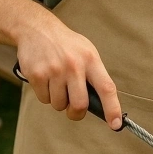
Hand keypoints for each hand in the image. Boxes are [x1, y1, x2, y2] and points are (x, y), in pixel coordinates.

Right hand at [16, 14, 121, 128]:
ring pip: (59, 104)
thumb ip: (94, 75)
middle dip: (76, 113)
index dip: (112, 108)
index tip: (116, 124)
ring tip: (57, 84)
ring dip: (58, 101)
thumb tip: (101, 105)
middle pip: (79, 104)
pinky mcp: (37, 74)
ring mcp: (54, 70)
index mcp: (91, 59)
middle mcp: (74, 65)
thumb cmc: (66, 45)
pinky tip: (45, 79)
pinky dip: (45, 94)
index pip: (106, 88)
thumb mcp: (86, 52)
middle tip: (74, 109)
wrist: (37, 29)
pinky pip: (44, 99)